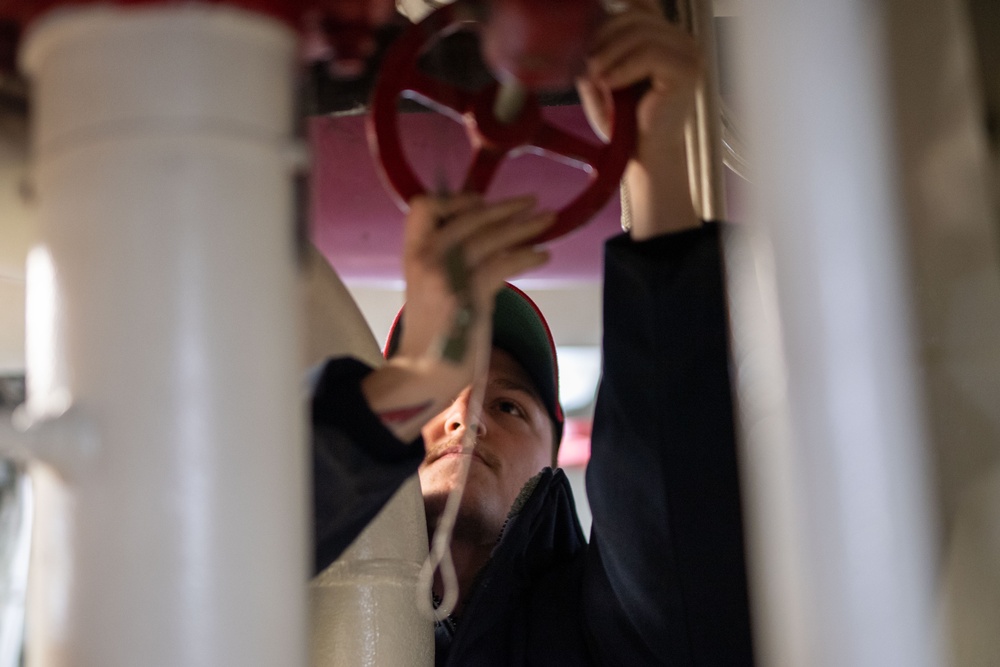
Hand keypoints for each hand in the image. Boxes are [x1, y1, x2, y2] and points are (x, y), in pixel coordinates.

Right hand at [362, 194, 553, 440]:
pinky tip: (542, 255)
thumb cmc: (433, 334)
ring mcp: (447, 278)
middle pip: (468, 217)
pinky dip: (527, 256)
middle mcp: (427, 260)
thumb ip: (447, 261)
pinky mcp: (469, 297)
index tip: (480, 201)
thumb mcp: (428, 287)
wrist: (423, 374)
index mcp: (413, 255)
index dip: (454, 200)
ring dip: (524, 226)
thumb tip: (484, 238)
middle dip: (505, 208)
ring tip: (548, 220)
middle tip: (532, 201)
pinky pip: (502, 265)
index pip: (423, 207)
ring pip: (489, 238)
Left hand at [577, 0, 703, 237]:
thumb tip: (579, 30)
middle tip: (588, 66)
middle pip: (636, 16)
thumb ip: (596, 53)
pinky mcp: (688, 69)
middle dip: (604, 38)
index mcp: (664, 37)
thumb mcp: (602, 79)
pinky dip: (624, 67)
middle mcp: (681, 40)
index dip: (607, 21)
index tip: (588, 48)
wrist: (642, 156)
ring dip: (610, 54)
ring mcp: (688, 52)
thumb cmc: (624, 122)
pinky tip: (610, 84)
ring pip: (641, 32)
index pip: (636, 7)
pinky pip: (650, 53)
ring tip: (596, 78)